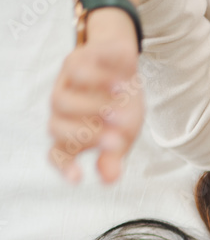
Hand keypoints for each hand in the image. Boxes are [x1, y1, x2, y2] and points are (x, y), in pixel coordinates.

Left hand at [49, 37, 143, 183]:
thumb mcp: (123, 132)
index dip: (64, 165)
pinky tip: (122, 85)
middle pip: (55, 127)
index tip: (79, 179)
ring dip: (91, 109)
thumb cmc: (121, 102)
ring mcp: (68, 84)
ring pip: (61, 100)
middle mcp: (65, 109)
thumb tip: (109, 179)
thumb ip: (113, 155)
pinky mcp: (80, 60)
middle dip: (86, 136)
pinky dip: (100, 79)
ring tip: (120, 111)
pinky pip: (79, 69)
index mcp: (75, 130)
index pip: (59, 152)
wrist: (123, 62)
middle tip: (116, 141)